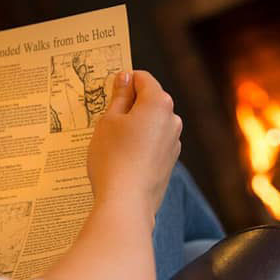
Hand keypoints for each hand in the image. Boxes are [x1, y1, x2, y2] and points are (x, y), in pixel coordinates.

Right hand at [87, 70, 181, 221]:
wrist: (127, 202)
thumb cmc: (113, 158)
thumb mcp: (108, 121)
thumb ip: (119, 96)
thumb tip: (125, 78)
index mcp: (158, 103)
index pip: (142, 79)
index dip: (123, 82)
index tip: (108, 93)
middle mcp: (172, 120)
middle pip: (149, 101)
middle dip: (129, 106)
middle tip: (105, 120)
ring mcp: (174, 142)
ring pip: (151, 124)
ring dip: (134, 126)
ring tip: (112, 144)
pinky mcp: (170, 162)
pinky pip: (154, 144)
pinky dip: (140, 145)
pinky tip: (123, 158)